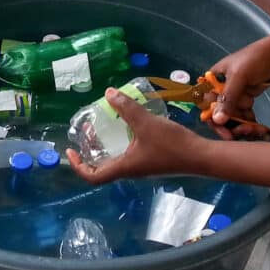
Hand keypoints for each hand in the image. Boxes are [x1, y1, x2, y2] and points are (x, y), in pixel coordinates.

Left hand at [67, 89, 206, 184]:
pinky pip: (128, 154)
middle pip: (102, 167)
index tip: (70, 151)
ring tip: (104, 124)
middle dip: (90, 150)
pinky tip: (128, 124)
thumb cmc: (171, 144)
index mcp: (124, 168)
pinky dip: (120, 141)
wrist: (199, 157)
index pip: (93, 177)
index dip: (78, 166)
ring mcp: (141, 167)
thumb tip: (108, 92)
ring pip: (116, 159)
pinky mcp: (151, 161)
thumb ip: (127, 108)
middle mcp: (130, 170)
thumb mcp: (146, 123)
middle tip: (88, 130)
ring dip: (106, 145)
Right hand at [206, 36, 269, 134]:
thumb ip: (227, 98)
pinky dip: (251, 123)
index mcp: (214, 79)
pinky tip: (260, 127)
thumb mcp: (239, 77)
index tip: (225, 132)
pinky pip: (244, 116)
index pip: (206, 103)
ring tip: (257, 128)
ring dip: (244, 125)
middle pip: (220, 113)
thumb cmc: (254, 60)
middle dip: (233, 124)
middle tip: (247, 131)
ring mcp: (235, 95)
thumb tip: (216, 120)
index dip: (213, 119)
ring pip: (233, 117)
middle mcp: (222, 88)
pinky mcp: (246, 100)